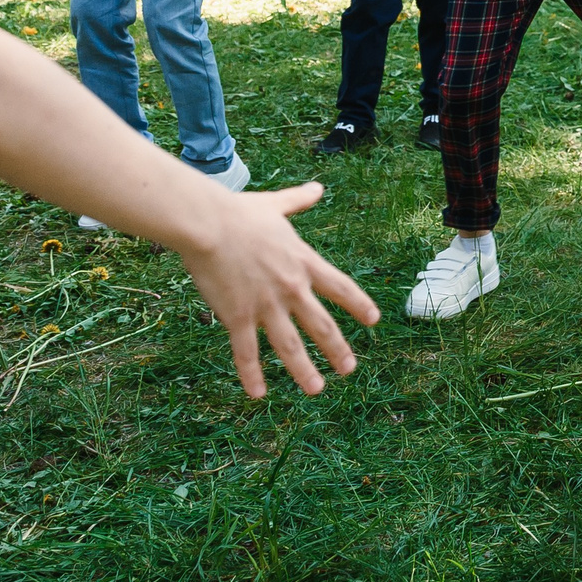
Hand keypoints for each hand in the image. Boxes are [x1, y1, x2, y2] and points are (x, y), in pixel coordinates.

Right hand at [170, 183, 380, 397]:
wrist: (207, 224)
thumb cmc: (238, 212)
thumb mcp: (276, 204)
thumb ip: (299, 200)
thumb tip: (317, 187)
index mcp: (303, 262)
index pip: (341, 288)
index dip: (359, 304)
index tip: (374, 320)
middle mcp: (292, 288)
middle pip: (321, 324)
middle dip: (337, 349)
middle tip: (350, 369)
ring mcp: (266, 305)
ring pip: (290, 346)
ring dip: (304, 370)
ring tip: (317, 389)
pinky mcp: (237, 316)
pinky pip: (246, 352)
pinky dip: (251, 375)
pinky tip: (257, 395)